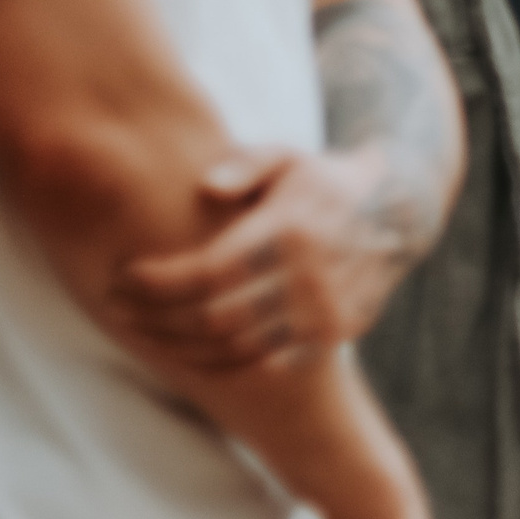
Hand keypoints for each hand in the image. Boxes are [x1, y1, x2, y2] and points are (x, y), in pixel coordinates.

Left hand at [111, 147, 414, 371]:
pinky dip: (226, 361)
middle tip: (122, 309)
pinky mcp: (338, 332)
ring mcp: (328, 309)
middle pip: (215, 318)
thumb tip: (206, 186)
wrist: (397, 208)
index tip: (122, 279)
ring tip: (148, 332)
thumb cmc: (320, 180)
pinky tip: (195, 348)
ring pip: (239, 349)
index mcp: (293, 229)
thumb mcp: (287, 157)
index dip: (158, 283)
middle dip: (157, 319)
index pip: (208, 271)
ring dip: (184, 347)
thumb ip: (245, 165)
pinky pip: (270, 360)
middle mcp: (313, 275)